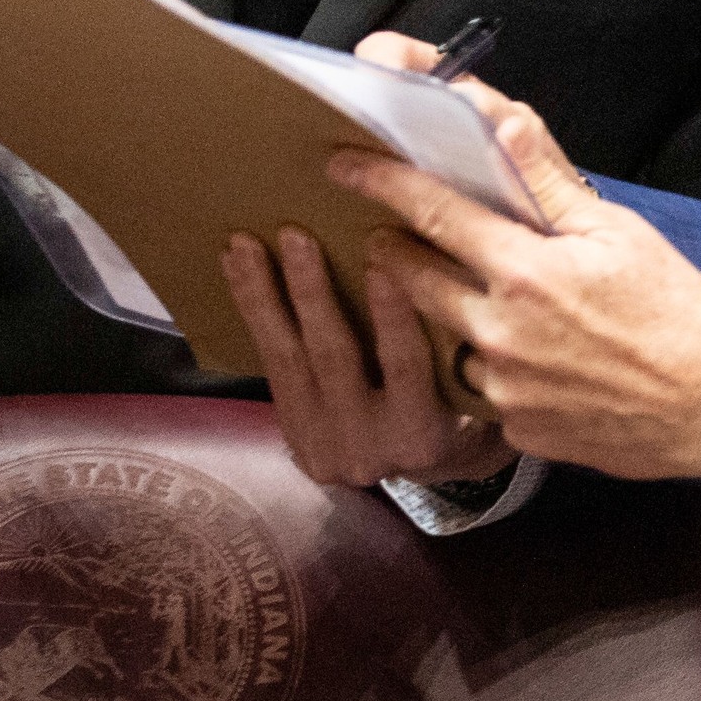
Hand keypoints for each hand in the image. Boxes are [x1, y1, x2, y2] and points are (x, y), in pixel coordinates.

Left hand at [220, 226, 517, 491]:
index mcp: (420, 436)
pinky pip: (268, 366)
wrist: (419, 465)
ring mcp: (323, 446)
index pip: (404, 366)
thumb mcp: (465, 385)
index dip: (392, 314)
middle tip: (295, 235)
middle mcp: (367, 449)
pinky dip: (252, 313)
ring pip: (287, 359)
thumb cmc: (456, 404)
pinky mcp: (294, 437)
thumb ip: (452, 339)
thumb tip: (440, 253)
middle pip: (333, 358)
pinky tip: (236, 271)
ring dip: (262, 295)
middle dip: (310, 291)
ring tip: (244, 245)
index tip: (380, 261)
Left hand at [330, 77, 700, 484]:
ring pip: (454, 341)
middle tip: (392, 237)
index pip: (434, 214)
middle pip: (415, 282)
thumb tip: (504, 127)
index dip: (383, 184)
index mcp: (524, 271)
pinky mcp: (518, 433)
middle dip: (398, 254)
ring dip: (460, 319)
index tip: (345, 166)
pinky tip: (542, 364)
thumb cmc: (675, 309)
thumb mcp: (618, 232)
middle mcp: (500, 332)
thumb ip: (551, 183)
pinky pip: (489, 394)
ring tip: (499, 307)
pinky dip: (502, 373)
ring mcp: (504, 390)